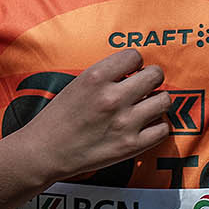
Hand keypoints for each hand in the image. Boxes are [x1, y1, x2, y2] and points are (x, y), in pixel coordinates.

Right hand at [16, 48, 170, 183]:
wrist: (44, 152)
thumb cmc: (57, 119)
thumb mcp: (77, 84)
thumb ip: (106, 76)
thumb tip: (135, 71)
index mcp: (96, 78)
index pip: (134, 56)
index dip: (134, 63)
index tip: (130, 72)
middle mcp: (113, 98)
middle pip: (155, 75)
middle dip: (150, 79)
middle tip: (143, 87)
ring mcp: (124, 122)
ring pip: (164, 100)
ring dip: (156, 102)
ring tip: (145, 107)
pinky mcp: (131, 145)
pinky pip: (163, 129)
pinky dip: (157, 127)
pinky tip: (145, 127)